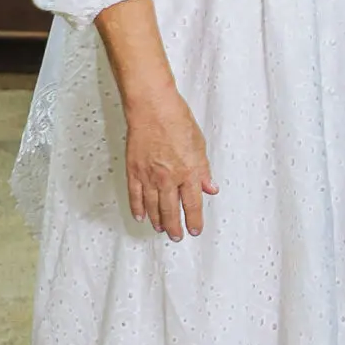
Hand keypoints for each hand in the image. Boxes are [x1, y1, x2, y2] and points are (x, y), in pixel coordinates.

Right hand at [124, 86, 216, 239]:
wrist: (152, 108)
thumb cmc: (176, 120)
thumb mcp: (199, 145)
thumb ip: (203, 170)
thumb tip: (210, 188)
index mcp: (188, 172)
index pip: (192, 204)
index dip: (194, 220)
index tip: (194, 230)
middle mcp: (168, 178)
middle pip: (171, 210)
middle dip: (175, 226)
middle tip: (177, 236)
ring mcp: (149, 176)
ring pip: (153, 207)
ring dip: (158, 221)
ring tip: (161, 229)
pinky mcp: (134, 171)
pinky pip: (136, 196)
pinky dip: (138, 208)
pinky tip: (141, 216)